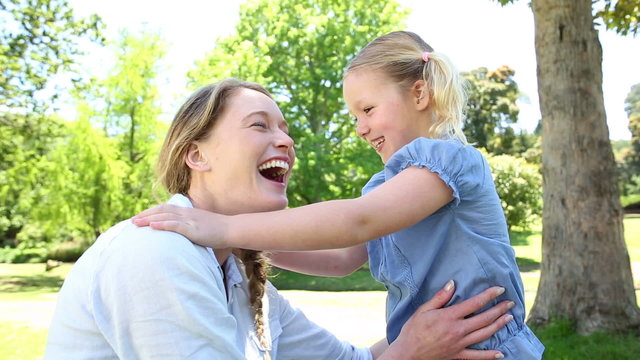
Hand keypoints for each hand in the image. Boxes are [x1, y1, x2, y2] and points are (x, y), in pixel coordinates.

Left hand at [131, 204, 229, 247]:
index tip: (140, 217)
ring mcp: (190, 220)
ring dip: (149, 219)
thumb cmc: (219, 231)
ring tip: (136, 223)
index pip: (166, 209)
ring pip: (165, 216)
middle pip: (162, 210)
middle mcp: (186, 213)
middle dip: (146, 215)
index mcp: (188, 213)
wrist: (232, 229)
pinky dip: (163, 225)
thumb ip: (190, 228)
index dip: (152, 212)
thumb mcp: (201, 227)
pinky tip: (153, 227)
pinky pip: (175, 225)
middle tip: (132, 221)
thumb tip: (183, 236)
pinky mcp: (193, 229)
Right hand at [379, 281, 512, 359]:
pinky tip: (500, 353)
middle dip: (499, 309)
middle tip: (510, 303)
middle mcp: (458, 330)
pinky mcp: (458, 355)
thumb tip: (452, 284)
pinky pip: (477, 356)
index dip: (489, 295)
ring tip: (509, 318)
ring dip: (499, 325)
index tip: (499, 289)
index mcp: (449, 316)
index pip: (474, 303)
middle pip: (484, 318)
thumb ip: (439, 297)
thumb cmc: (413, 330)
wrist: (408, 353)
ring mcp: (460, 344)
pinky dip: (490, 355)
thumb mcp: (423, 310)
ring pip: (485, 334)